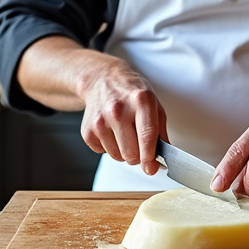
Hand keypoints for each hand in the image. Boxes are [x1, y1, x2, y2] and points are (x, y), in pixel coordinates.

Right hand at [78, 60, 167, 175]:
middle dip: (138, 155)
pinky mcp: (88, 130)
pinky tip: (111, 130)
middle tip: (138, 143)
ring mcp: (100, 120)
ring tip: (123, 132)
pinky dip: (109, 147)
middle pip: (131, 153)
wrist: (102, 80)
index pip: (147, 136)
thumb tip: (161, 162)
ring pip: (118, 157)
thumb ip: (160, 132)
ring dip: (123, 151)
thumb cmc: (132, 94)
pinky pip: (103, 153)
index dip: (150, 157)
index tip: (151, 168)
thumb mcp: (154, 105)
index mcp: (141, 101)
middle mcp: (118, 110)